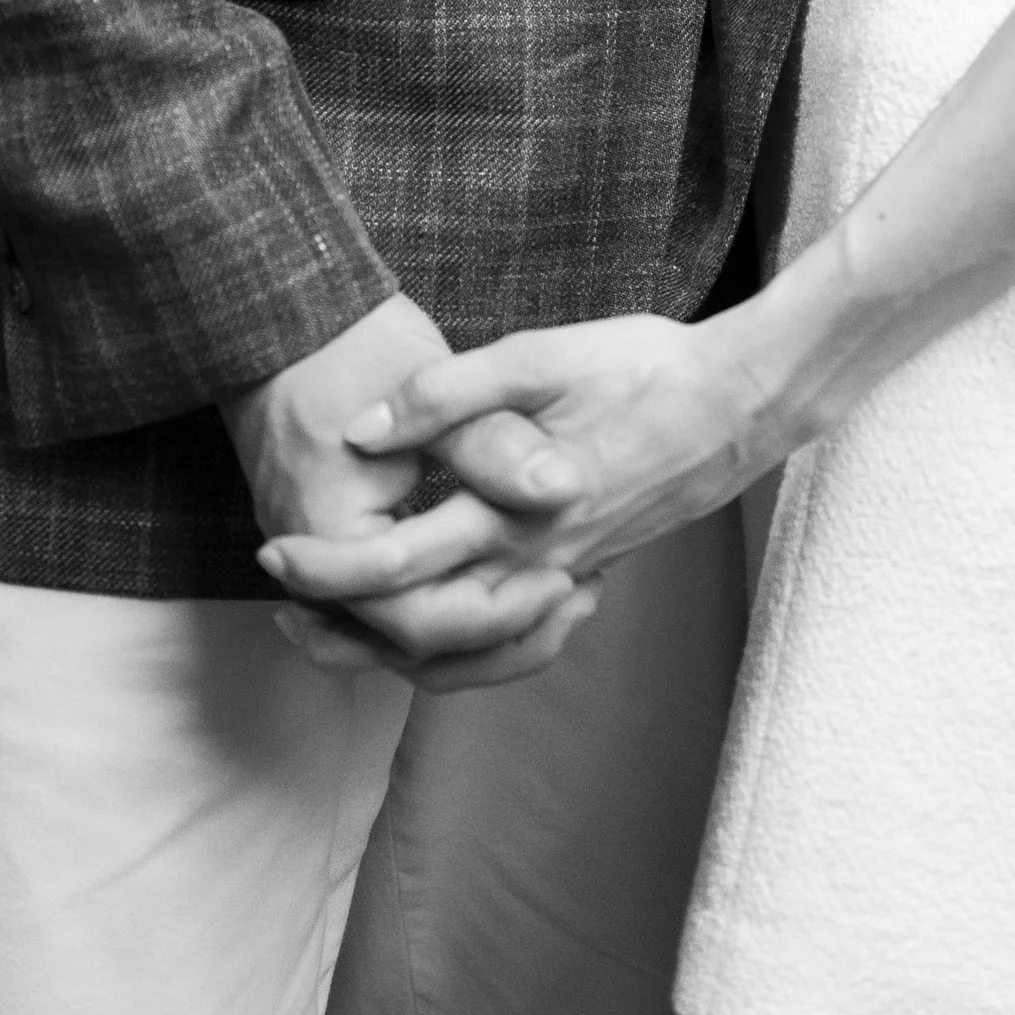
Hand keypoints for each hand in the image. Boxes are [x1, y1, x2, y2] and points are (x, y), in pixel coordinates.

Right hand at [223, 293, 598, 690]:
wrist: (286, 319)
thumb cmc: (353, 346)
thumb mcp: (433, 392)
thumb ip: (492, 445)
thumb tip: (563, 487)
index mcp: (334, 538)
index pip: (420, 622)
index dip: (499, 614)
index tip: (564, 581)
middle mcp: (318, 566)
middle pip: (412, 644)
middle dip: (496, 635)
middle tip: (572, 599)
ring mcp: (324, 559)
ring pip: (403, 632)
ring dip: (477, 629)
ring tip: (553, 605)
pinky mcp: (340, 544)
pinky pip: (393, 599)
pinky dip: (448, 599)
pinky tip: (506, 580)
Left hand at [255, 308, 784, 619]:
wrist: (741, 402)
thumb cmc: (644, 367)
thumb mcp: (542, 355)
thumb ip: (449, 392)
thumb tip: (361, 429)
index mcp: (516, 512)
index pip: (398, 568)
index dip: (325, 568)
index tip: (273, 551)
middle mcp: (537, 563)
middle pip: (417, 627)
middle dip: (339, 622)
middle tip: (277, 599)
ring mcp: (566, 576)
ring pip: (463, 652)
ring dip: (388, 650)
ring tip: (328, 632)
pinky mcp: (587, 571)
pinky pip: (511, 645)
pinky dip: (460, 658)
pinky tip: (429, 638)